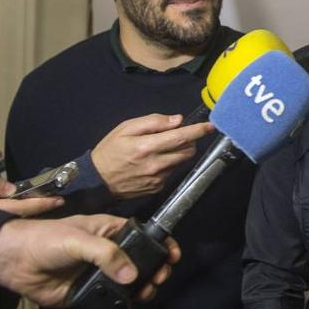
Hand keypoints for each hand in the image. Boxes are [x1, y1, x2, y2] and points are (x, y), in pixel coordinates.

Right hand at [0, 171, 62, 216]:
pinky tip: (29, 216)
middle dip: (41, 211)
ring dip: (32, 216)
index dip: (41, 203)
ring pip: (17, 222)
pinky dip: (20, 219)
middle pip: (23, 217)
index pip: (21, 207)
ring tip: (48, 208)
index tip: (59, 199)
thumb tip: (10, 189)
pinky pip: (7, 224)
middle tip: (59, 204)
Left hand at [0, 214, 179, 308]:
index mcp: (109, 231)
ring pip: (129, 285)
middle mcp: (108, 253)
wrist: (14, 262)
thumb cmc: (46, 240)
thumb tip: (132, 277)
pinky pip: (110, 303)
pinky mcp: (87, 295)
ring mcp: (99, 275)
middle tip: (158, 279)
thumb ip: (106, 254)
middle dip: (155, 270)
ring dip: (141, 291)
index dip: (160, 243)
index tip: (172, 256)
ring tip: (144, 295)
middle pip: (141, 262)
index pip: (143, 235)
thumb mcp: (78, 239)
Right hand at [92, 114, 214, 198]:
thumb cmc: (110, 150)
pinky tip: (154, 162)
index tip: (211, 126)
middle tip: (176, 135)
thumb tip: (177, 120)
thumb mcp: (125, 128)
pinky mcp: (157, 188)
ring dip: (179, 152)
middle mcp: (156, 164)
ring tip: (162, 148)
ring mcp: (158, 178)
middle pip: (187, 150)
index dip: (198, 131)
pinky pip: (172, 172)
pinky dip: (169, 163)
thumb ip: (153, 122)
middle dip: (188, 140)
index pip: (181, 137)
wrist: (97, 181)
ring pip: (181, 161)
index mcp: (147, 146)